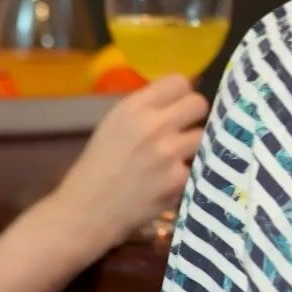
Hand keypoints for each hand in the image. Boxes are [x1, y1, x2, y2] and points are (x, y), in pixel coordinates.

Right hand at [36, 75, 208, 256]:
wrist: (87, 210)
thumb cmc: (98, 165)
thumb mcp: (114, 124)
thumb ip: (146, 108)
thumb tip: (179, 96)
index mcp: (133, 107)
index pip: (179, 81)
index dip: (181, 94)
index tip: (178, 105)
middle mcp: (153, 125)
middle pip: (199, 103)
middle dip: (193, 116)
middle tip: (183, 129)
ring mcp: (169, 153)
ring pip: (204, 134)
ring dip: (194, 144)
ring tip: (177, 156)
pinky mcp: (179, 179)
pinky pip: (198, 165)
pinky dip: (188, 172)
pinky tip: (171, 179)